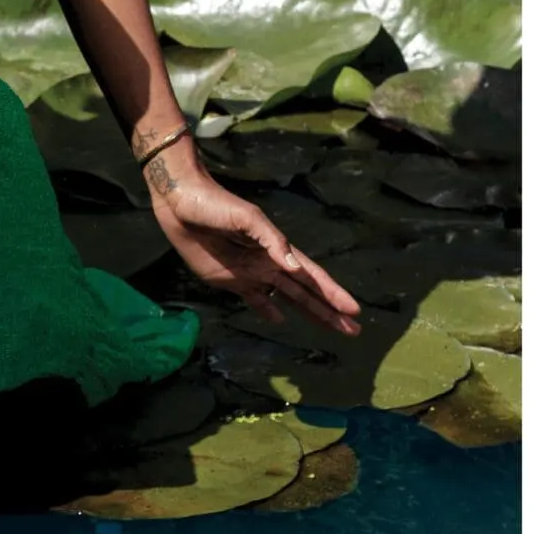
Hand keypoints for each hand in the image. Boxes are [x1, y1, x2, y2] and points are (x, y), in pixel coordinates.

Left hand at [142, 141, 362, 338]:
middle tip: (353, 330)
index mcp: (277, 249)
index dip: (332, 293)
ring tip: (332, 328)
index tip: (354, 310)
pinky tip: (280, 320)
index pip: (312, 276)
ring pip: (287, 299)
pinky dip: (268, 310)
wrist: (180, 202)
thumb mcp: (247, 217)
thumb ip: (271, 240)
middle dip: (329, 310)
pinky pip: (255, 299)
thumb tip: (295, 268)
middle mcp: (269, 264)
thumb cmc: (215, 204)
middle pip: (305, 292)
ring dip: (309, 312)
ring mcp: (250, 273)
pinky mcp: (229, 280)